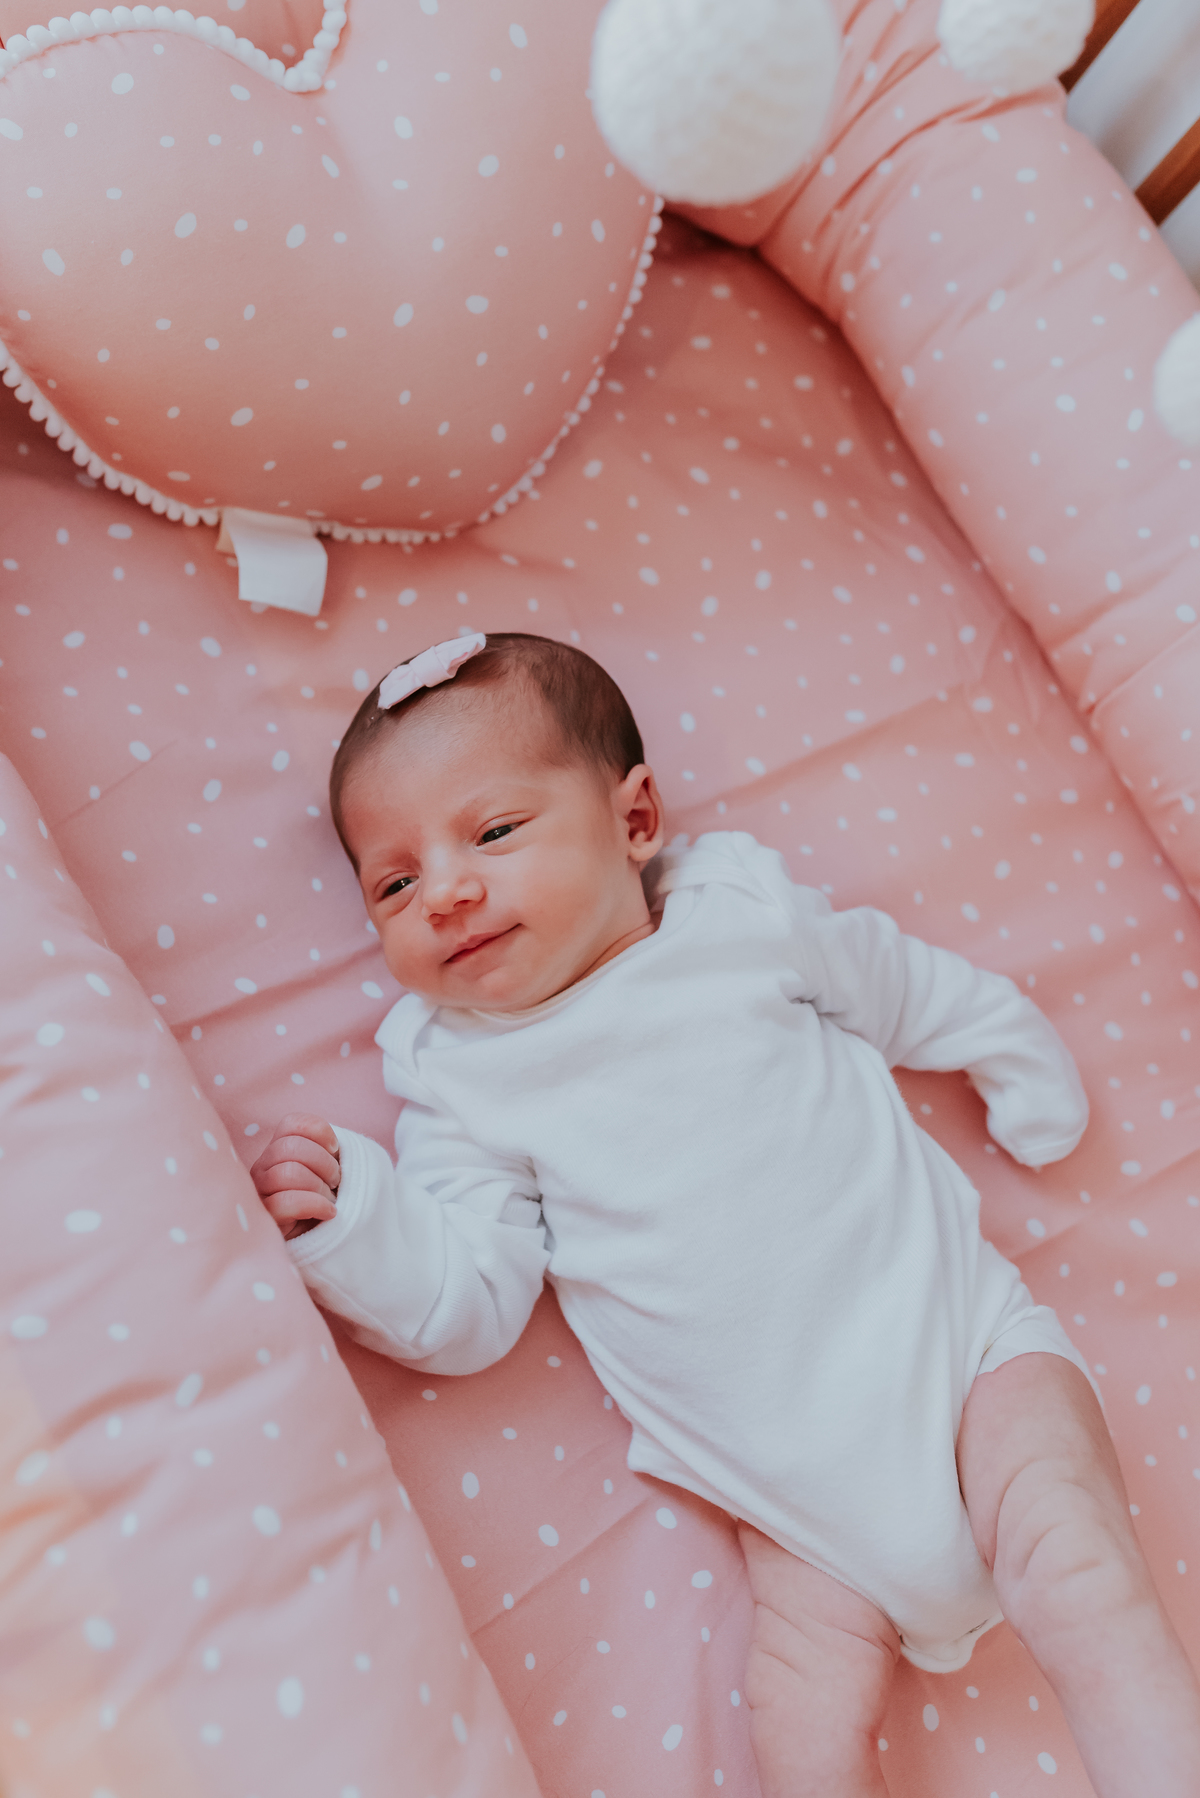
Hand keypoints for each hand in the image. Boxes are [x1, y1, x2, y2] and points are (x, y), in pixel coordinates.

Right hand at [251, 1113, 340, 1240]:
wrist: (320, 1246)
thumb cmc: (325, 1205)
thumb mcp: (329, 1174)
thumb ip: (327, 1153)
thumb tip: (334, 1144)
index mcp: (277, 1151)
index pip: (291, 1124)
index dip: (319, 1131)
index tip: (336, 1149)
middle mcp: (262, 1168)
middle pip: (291, 1147)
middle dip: (324, 1164)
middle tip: (336, 1183)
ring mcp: (259, 1194)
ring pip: (287, 1173)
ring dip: (319, 1187)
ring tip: (330, 1201)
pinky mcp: (264, 1219)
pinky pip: (285, 1202)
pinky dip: (314, 1204)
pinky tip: (329, 1213)